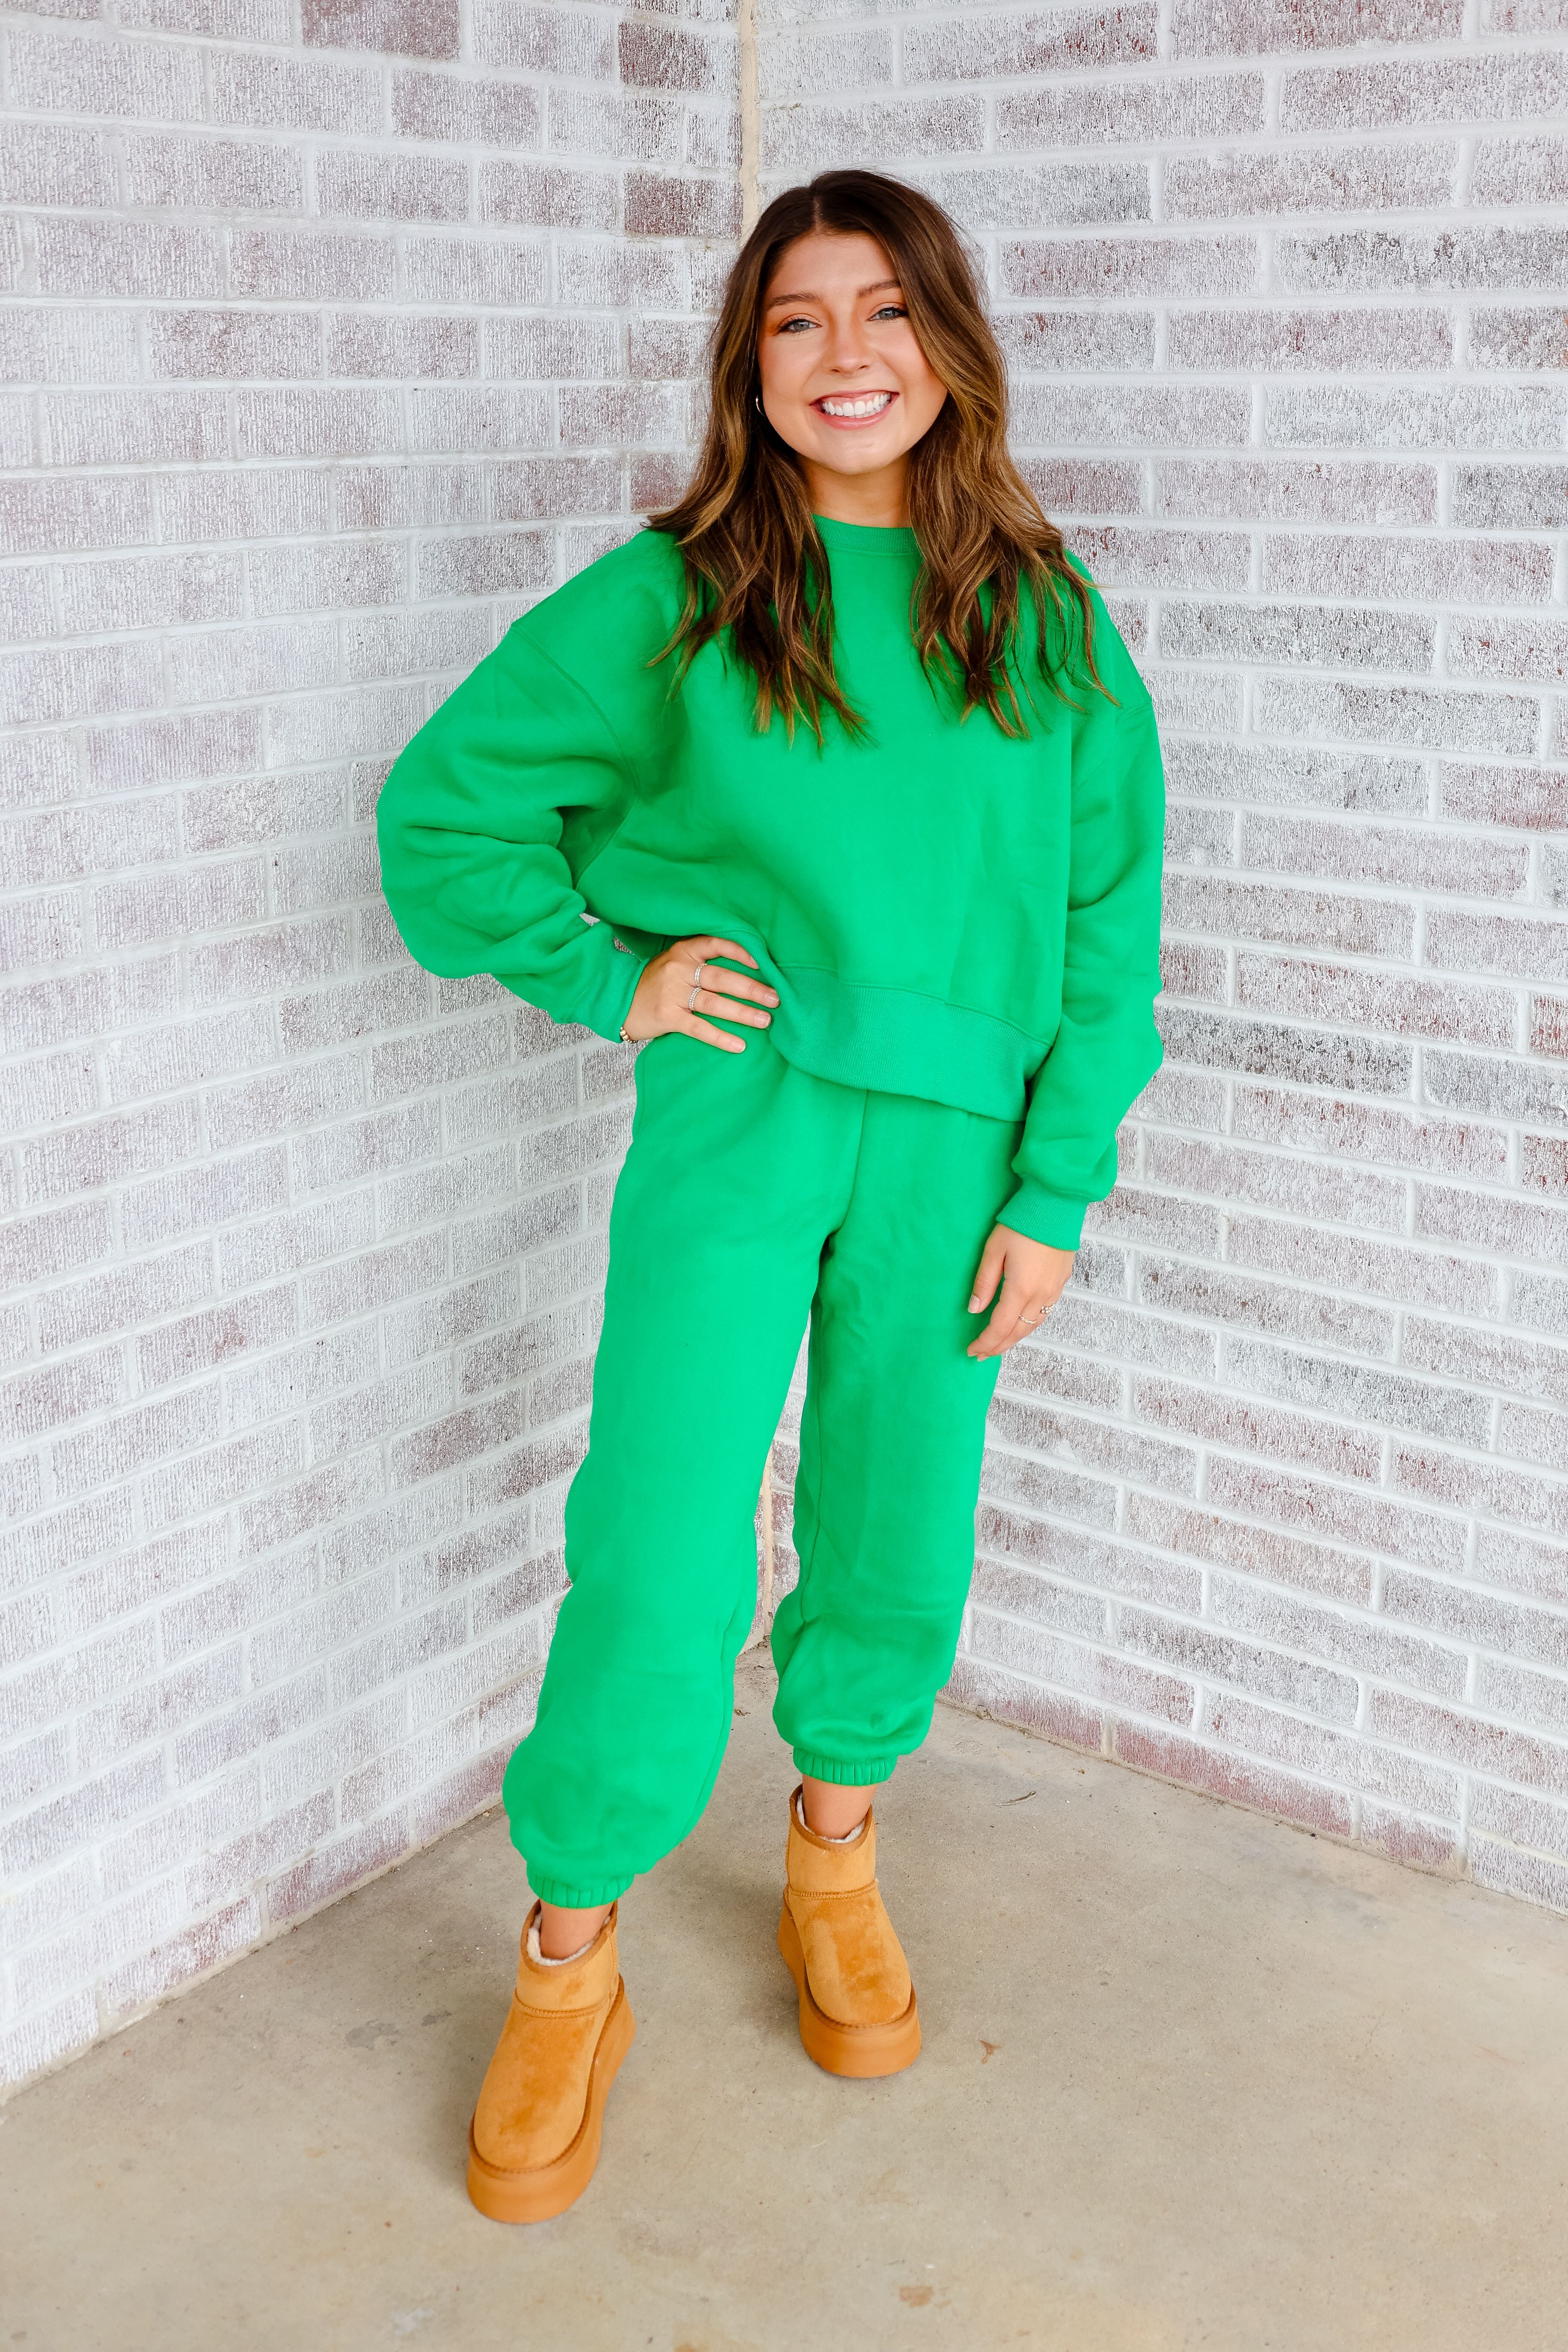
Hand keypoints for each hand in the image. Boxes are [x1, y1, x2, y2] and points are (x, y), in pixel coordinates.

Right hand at [622, 933, 778, 1053]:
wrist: (620, 1002)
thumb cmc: (657, 983)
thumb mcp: (676, 964)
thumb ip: (703, 963)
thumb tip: (748, 970)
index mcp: (684, 951)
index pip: (717, 944)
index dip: (742, 952)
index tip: (765, 963)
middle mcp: (679, 969)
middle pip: (722, 978)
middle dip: (752, 989)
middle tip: (776, 998)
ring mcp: (672, 993)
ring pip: (714, 1003)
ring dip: (743, 1013)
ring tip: (766, 1020)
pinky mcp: (668, 1017)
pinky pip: (699, 1028)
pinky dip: (721, 1037)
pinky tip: (739, 1045)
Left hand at [966, 1225, 1073, 1358]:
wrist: (1055, 1205)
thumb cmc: (1022, 1223)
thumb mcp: (994, 1250)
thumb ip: (984, 1283)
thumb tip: (974, 1309)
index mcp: (1021, 1289)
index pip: (1000, 1327)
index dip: (985, 1342)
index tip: (971, 1349)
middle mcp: (1040, 1295)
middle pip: (1018, 1332)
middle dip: (998, 1346)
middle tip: (982, 1354)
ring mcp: (1054, 1290)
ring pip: (1033, 1325)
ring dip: (1015, 1337)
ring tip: (999, 1344)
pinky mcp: (1061, 1282)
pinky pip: (1044, 1312)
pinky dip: (1030, 1324)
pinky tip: (1020, 1324)